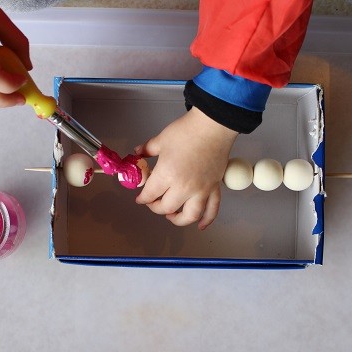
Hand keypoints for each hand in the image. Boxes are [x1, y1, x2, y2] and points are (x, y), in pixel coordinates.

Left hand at [135, 107, 237, 229]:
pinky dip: (207, 220)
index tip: (140, 198)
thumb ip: (147, 150)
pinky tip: (200, 226)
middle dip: (156, 207)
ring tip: (172, 216)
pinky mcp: (214, 188)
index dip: (142, 198)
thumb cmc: (186, 131)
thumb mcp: (161, 140)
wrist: (213, 125)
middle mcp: (183, 187)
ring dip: (178, 220)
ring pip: (189, 215)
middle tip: (153, 202)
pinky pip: (212, 210)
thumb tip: (137, 153)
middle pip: (166, 207)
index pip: (150, 194)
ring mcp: (201, 190)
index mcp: (167, 175)